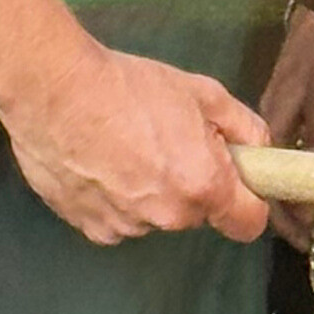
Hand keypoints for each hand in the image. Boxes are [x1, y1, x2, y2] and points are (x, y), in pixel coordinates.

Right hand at [3, 43, 271, 246]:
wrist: (55, 91)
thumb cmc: (131, 86)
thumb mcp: (202, 92)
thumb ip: (243, 125)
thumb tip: (259, 148)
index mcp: (203, 186)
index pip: (248, 224)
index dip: (248, 202)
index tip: (237, 180)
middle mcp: (168, 217)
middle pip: (196, 213)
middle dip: (191, 184)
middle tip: (168, 141)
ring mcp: (125, 227)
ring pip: (153, 214)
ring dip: (149, 190)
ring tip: (124, 146)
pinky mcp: (89, 227)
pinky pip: (117, 218)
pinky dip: (114, 197)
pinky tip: (99, 162)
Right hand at [255, 8, 313, 248]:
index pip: (313, 138)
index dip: (312, 176)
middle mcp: (294, 86)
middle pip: (273, 147)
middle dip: (277, 192)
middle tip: (295, 232)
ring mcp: (278, 83)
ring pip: (260, 140)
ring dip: (267, 180)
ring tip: (286, 222)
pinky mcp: (273, 83)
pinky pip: (260, 126)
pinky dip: (264, 159)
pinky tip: (278, 187)